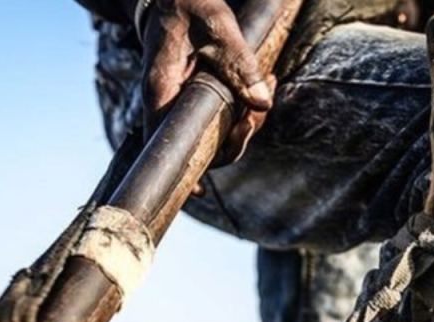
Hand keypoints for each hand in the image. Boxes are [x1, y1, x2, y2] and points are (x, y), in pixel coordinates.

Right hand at [140, 0, 274, 163]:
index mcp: (161, 88)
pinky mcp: (196, 95)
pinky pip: (221, 113)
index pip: (164, 141)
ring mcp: (181, 100)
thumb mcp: (217, 27)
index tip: (201, 190)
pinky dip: (246, 105)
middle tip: (258, 114)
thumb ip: (239, 64)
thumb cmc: (189, 5)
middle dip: (236, 139)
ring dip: (248, 119)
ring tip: (272, 83)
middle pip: (199, 144)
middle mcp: (167, 100)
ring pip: (216, 131)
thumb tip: (262, 104)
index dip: (183, 169)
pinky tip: (267, 83)